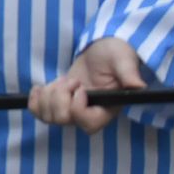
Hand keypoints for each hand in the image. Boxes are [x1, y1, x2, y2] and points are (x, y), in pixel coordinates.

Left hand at [28, 37, 146, 133]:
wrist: (102, 50)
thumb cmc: (116, 54)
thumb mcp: (123, 60)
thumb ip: (129, 74)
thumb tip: (138, 86)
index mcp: (106, 108)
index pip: (87, 124)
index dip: (77, 107)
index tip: (80, 87)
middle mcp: (89, 113)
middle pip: (63, 120)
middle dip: (60, 96)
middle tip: (72, 80)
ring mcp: (72, 110)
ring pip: (49, 117)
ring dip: (49, 95)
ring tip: (63, 80)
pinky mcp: (59, 103)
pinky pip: (38, 111)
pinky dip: (35, 100)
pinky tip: (41, 87)